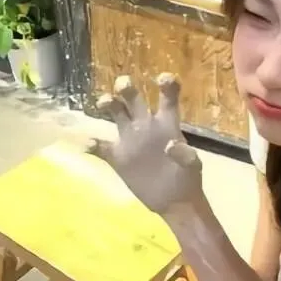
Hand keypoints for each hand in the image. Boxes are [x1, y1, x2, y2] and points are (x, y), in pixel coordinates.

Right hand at [90, 74, 202, 213]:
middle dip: (126, 87)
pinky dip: (92, 145)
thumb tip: (171, 145)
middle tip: (123, 85)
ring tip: (104, 103)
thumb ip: (184, 154)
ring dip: (107, 103)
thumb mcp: (192, 166)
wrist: (175, 202)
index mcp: (167, 124)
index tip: (163, 78)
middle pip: (133, 98)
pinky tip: (88, 145)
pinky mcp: (118, 158)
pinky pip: (100, 147)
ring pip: (115, 113)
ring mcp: (130, 140)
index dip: (166, 85)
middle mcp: (146, 125)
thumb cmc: (187, 179)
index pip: (167, 98)